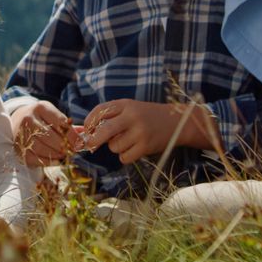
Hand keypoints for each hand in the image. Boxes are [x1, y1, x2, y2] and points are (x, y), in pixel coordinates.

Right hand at [11, 100, 76, 165]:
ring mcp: (21, 133)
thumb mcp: (52, 116)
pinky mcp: (18, 147)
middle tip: (73, 151)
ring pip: (42, 148)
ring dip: (57, 154)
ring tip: (64, 155)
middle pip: (51, 136)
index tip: (80, 144)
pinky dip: (48, 161)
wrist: (16, 121)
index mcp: (41, 108)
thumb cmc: (41, 119)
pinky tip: (55, 160)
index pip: (61, 123)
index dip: (73, 136)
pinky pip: (35, 158)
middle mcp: (29, 118)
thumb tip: (85, 134)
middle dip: (65, 146)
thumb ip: (68, 125)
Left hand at [79, 98, 211, 165]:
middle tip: (91, 145)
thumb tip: (84, 131)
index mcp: (126, 104)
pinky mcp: (146, 146)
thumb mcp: (130, 109)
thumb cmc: (148, 116)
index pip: (100, 111)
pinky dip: (125, 156)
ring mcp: (140, 132)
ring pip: (114, 146)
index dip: (89, 121)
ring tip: (128, 141)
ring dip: (116, 147)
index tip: (86, 130)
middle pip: (104, 130)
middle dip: (94, 140)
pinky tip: (134, 149)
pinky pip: (124, 157)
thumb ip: (110, 117)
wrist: (176, 122)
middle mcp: (133, 116)